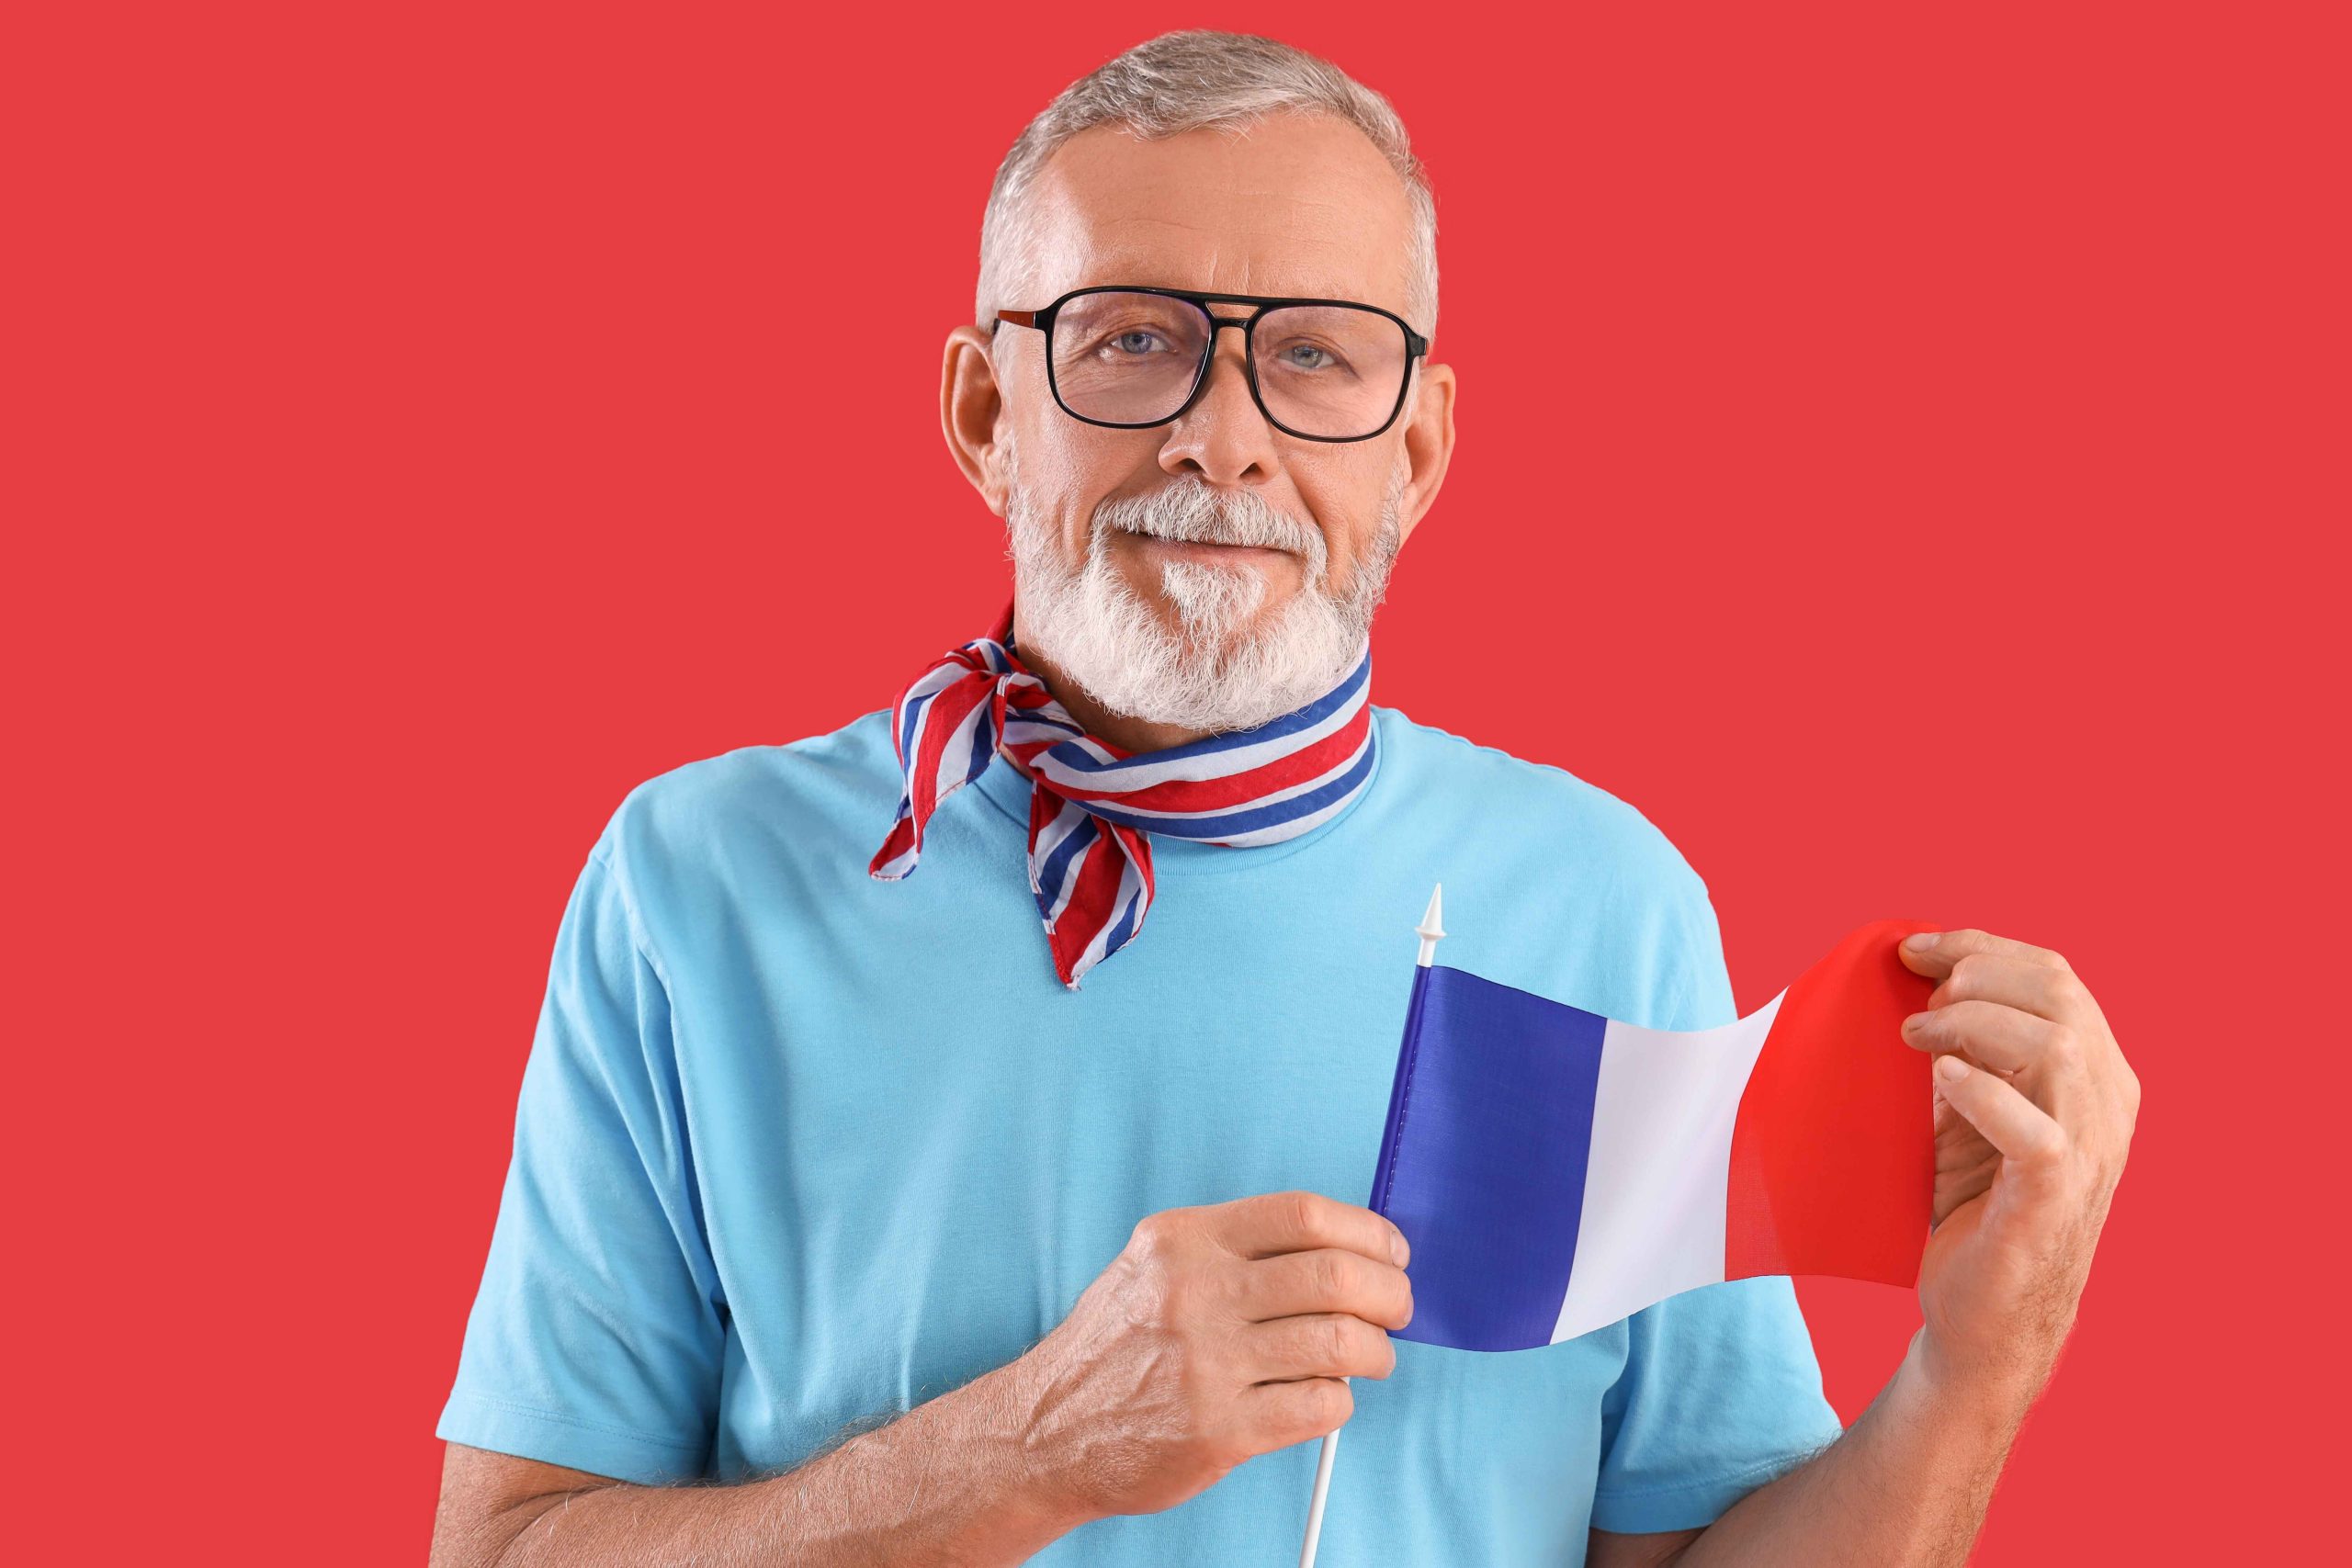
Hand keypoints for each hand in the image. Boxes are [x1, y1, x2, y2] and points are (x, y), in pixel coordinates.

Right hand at [1006, 1190, 1413, 1521]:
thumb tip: (1343, 1246)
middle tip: (1396, 1308)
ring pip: (1340, 1342)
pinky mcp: (1218, 1430)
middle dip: (1389, 1293)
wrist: (1047, 1428)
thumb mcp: (1156, 1264)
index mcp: (1185, 1239)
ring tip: (1371, 1356)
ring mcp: (1206, 1363)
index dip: (1367, 1231)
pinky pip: (1319, 1404)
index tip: (1390, 1252)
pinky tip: (1326, 1395)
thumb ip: (1234, 1248)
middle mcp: (1195, 1293)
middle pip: (1334, 1275)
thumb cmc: (1117, 1343)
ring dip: (1376, 1350)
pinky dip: (1341, 1399)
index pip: (1303, 1214)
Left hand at [1898, 929, 2140, 1403]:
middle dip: (1977, 972)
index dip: (1981, 947)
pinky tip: (1940, 1081)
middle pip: (2060, 995)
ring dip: (1974, 1024)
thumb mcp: (1964, 1111)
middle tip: (1914, 995)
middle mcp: (2108, 1106)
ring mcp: (2090, 1154)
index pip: (2055, 977)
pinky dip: (1985, 1094)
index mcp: (2095, 1075)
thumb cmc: (1970, 1208)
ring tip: (1915, 1039)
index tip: (1912, 948)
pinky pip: (2037, 1132)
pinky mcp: (2055, 1200)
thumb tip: (1911, 973)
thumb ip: (1960, 1048)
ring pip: (2057, 1046)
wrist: (1983, 1318)